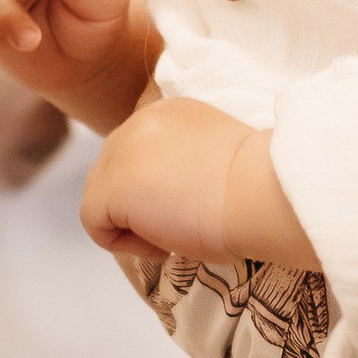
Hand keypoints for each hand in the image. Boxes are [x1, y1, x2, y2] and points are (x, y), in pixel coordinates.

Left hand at [82, 98, 315, 270]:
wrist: (263, 192)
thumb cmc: (258, 186)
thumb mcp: (218, 161)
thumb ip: (182, 164)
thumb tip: (165, 199)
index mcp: (168, 113)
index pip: (139, 157)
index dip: (159, 190)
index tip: (195, 205)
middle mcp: (138, 121)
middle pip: (114, 175)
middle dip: (141, 206)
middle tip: (185, 224)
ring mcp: (119, 151)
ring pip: (101, 198)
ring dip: (133, 224)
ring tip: (176, 234)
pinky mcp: (110, 186)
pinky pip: (95, 224)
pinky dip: (125, 244)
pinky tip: (165, 244)